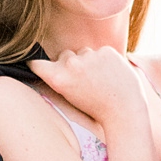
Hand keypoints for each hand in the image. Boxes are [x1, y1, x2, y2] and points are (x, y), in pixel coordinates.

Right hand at [30, 45, 147, 131]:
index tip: (39, 65)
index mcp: (57, 77)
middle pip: (63, 55)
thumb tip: (49, 62)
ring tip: (99, 79)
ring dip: (88, 61)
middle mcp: (71, 64)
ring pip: (83, 52)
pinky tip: (110, 74)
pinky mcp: (106, 50)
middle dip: (70, 64)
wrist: (124, 110)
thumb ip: (58, 78)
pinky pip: (99, 51)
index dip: (37, 64)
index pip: (36, 63)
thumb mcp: (69, 96)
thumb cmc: (96, 108)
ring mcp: (89, 55)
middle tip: (83, 81)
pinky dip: (104, 60)